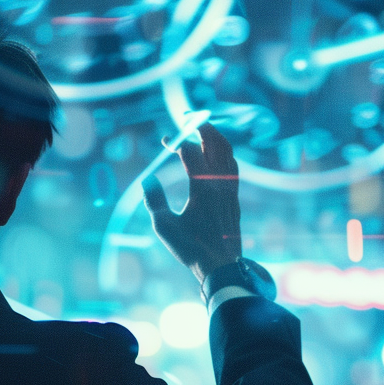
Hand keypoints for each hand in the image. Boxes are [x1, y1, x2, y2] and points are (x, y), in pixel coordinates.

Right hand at [141, 124, 242, 285]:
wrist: (222, 266)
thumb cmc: (191, 248)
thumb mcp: (164, 226)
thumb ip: (154, 200)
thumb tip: (147, 180)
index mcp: (203, 188)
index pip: (191, 152)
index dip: (178, 141)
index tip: (165, 140)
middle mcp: (220, 184)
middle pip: (216, 143)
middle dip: (202, 126)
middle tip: (188, 118)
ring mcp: (231, 189)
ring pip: (228, 152)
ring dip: (215, 137)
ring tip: (202, 130)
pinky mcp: (236, 197)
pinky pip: (233, 166)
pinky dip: (224, 153)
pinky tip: (216, 155)